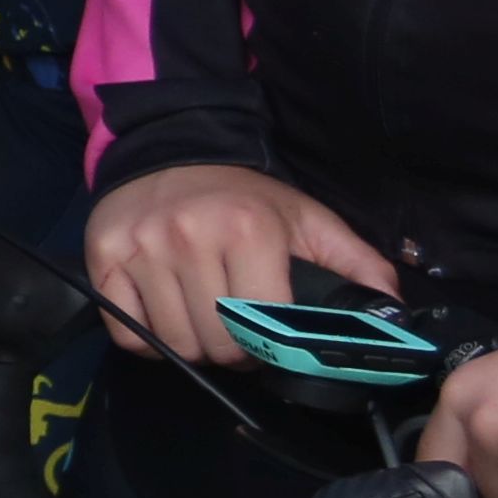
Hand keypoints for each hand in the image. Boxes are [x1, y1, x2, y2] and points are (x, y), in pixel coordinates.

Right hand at [79, 163, 390, 372]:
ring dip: (193, 344)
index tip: (269, 331)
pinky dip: (149, 337)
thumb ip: (356, 264)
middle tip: (235, 325)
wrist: (171, 149)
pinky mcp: (103, 256)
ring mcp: (141, 246)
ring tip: (202, 317)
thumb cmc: (245, 196)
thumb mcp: (307, 219)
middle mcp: (190, 235)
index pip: (263, 326)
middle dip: (233, 348)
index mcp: (249, 229)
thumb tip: (394, 315)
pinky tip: (165, 311)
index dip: (271, 342)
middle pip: (218, 343)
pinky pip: (129, 333)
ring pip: (175, 343)